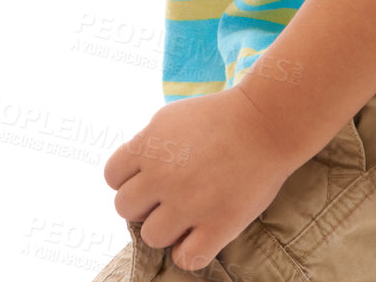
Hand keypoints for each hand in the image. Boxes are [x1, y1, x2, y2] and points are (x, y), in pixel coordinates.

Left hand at [102, 87, 298, 271]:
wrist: (264, 124)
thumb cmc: (217, 117)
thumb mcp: (169, 118)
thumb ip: (146, 145)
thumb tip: (132, 173)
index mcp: (148, 146)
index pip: (112, 177)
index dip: (128, 179)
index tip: (147, 179)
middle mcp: (162, 177)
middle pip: (125, 208)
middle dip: (143, 204)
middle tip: (166, 198)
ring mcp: (189, 204)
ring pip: (151, 236)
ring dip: (165, 229)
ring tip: (185, 216)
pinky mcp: (217, 226)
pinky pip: (186, 259)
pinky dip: (189, 252)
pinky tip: (199, 236)